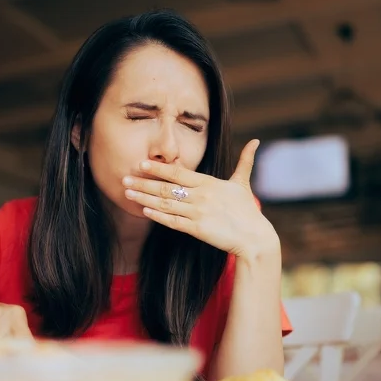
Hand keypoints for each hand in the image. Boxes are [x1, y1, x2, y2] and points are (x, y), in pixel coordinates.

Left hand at [123, 139, 278, 258]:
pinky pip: (172, 221)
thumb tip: (256, 142)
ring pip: (165, 204)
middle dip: (143, 182)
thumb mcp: (243, 184)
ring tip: (128, 193)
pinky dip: (157, 216)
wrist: (254, 237)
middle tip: (124, 178)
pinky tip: (144, 210)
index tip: (141, 164)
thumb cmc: (247, 211)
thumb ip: (245, 162)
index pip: (178, 172)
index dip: (158, 168)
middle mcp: (201, 196)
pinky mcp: (197, 229)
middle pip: (166, 187)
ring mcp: (198, 213)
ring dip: (145, 198)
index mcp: (209, 183)